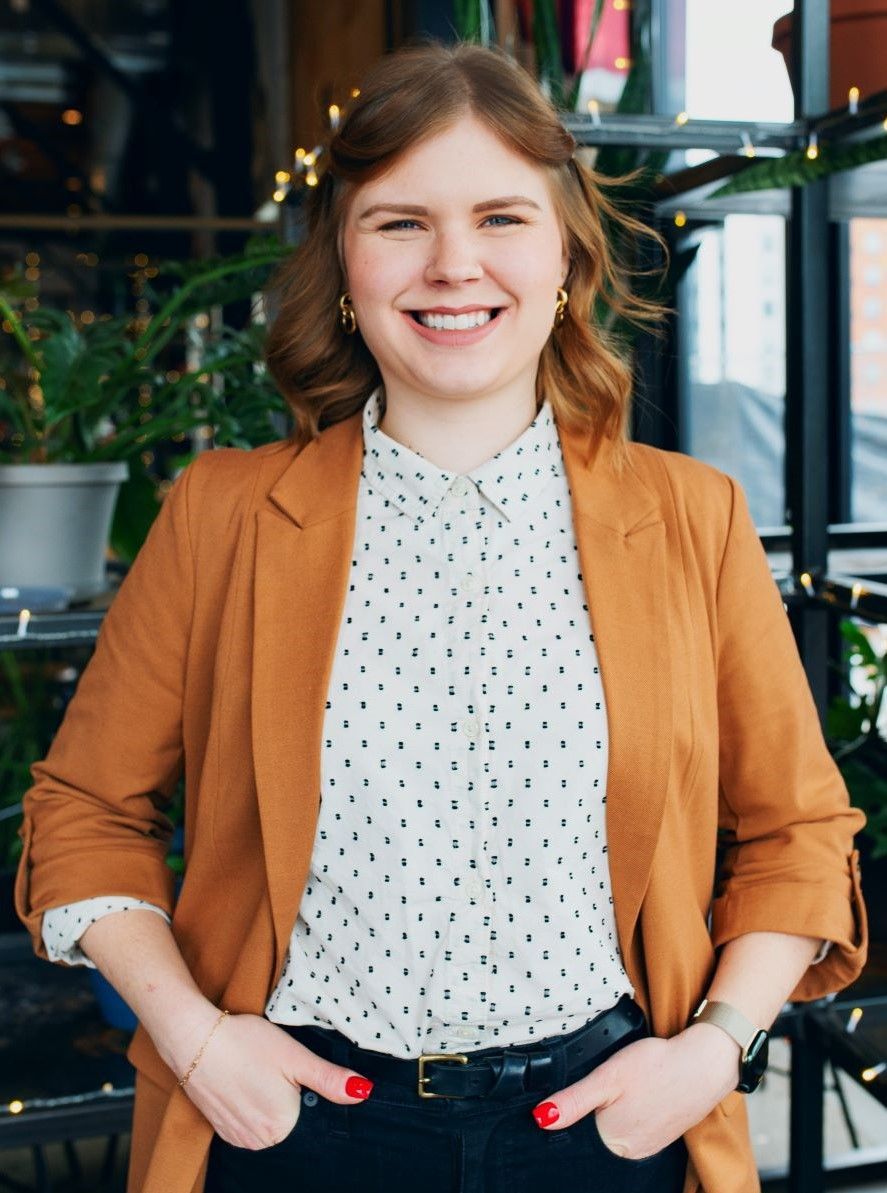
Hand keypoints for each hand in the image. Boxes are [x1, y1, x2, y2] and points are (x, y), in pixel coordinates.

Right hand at [167, 1010, 373, 1148]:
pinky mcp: (222, 1129)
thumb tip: (364, 1092)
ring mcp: (239, 1137)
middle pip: (291, 1124)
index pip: (313, 1121)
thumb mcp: (294, 1056)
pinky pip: (249, 1124)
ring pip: (269, 1123)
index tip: (300, 1077)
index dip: (311, 1096)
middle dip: (292, 1100)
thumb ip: (330, 1079)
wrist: (194, 1039)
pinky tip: (248, 1082)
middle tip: (280, 1071)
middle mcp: (260, 1141)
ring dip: (271, 1104)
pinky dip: (252, 1106)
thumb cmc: (245, 1043)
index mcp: (282, 1127)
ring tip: (262, 1075)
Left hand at [530, 1023, 739, 1159]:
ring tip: (621, 1089)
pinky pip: (633, 1132)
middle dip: (589, 1115)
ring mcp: (645, 1148)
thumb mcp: (608, 1077)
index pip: (575, 1135)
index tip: (574, 1094)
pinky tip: (635, 1097)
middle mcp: (627, 1152)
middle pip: (593, 1136)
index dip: (569, 1113)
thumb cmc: (657, 1066)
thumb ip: (574, 1100)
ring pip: (613, 1133)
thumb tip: (541, 1119)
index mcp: (610, 1139)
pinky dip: (628, 1116)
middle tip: (604, 1085)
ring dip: (610, 1115)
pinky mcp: (659, 1139)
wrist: (705, 1065)